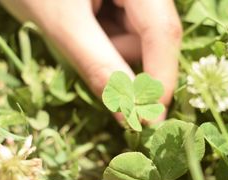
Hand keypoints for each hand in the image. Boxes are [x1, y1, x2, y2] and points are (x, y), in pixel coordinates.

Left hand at [0, 0, 181, 109]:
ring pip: (136, 45)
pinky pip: (123, 42)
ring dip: (107, 54)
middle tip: (85, 55)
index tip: (150, 119)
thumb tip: (130, 114)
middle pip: (152, 40)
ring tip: (74, 31)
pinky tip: (81, 30)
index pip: (164, 30)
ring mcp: (133, 2)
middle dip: (121, 61)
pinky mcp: (121, 10)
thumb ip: (100, 66)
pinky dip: (102, 48)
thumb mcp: (64, 25)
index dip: (161, 77)